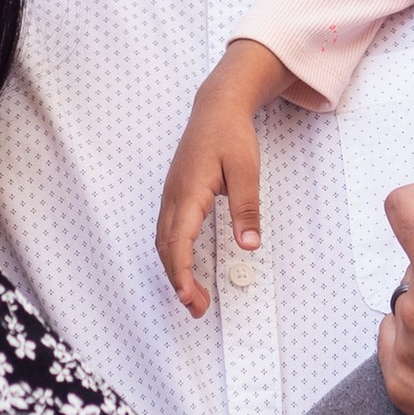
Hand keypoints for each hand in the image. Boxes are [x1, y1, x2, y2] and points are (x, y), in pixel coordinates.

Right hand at [156, 40, 289, 316]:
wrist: (216, 106)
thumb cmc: (231, 135)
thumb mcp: (246, 170)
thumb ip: (246, 208)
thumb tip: (250, 245)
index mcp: (189, 192)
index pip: (178, 241)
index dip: (181, 273)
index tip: (189, 297)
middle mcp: (173, 196)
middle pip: (166, 247)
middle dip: (177, 280)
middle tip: (197, 307)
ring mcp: (171, 194)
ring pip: (163, 240)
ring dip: (174, 269)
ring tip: (194, 294)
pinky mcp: (176, 193)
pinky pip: (167, 230)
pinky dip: (173, 253)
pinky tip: (186, 264)